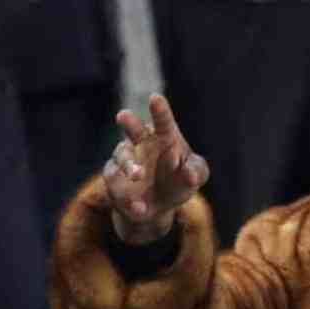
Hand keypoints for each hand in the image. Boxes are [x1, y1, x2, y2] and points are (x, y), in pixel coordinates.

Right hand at [103, 94, 209, 244]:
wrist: (159, 208)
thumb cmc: (179, 182)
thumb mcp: (194, 176)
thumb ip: (197, 171)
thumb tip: (189, 173)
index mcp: (164, 137)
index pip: (163, 122)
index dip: (160, 110)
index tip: (155, 98)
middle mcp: (141, 144)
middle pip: (134, 129)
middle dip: (129, 122)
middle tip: (123, 116)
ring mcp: (125, 161)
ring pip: (121, 156)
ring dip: (129, 165)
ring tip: (138, 175)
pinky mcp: (113, 180)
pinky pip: (116, 186)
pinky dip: (128, 198)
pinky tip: (140, 209)